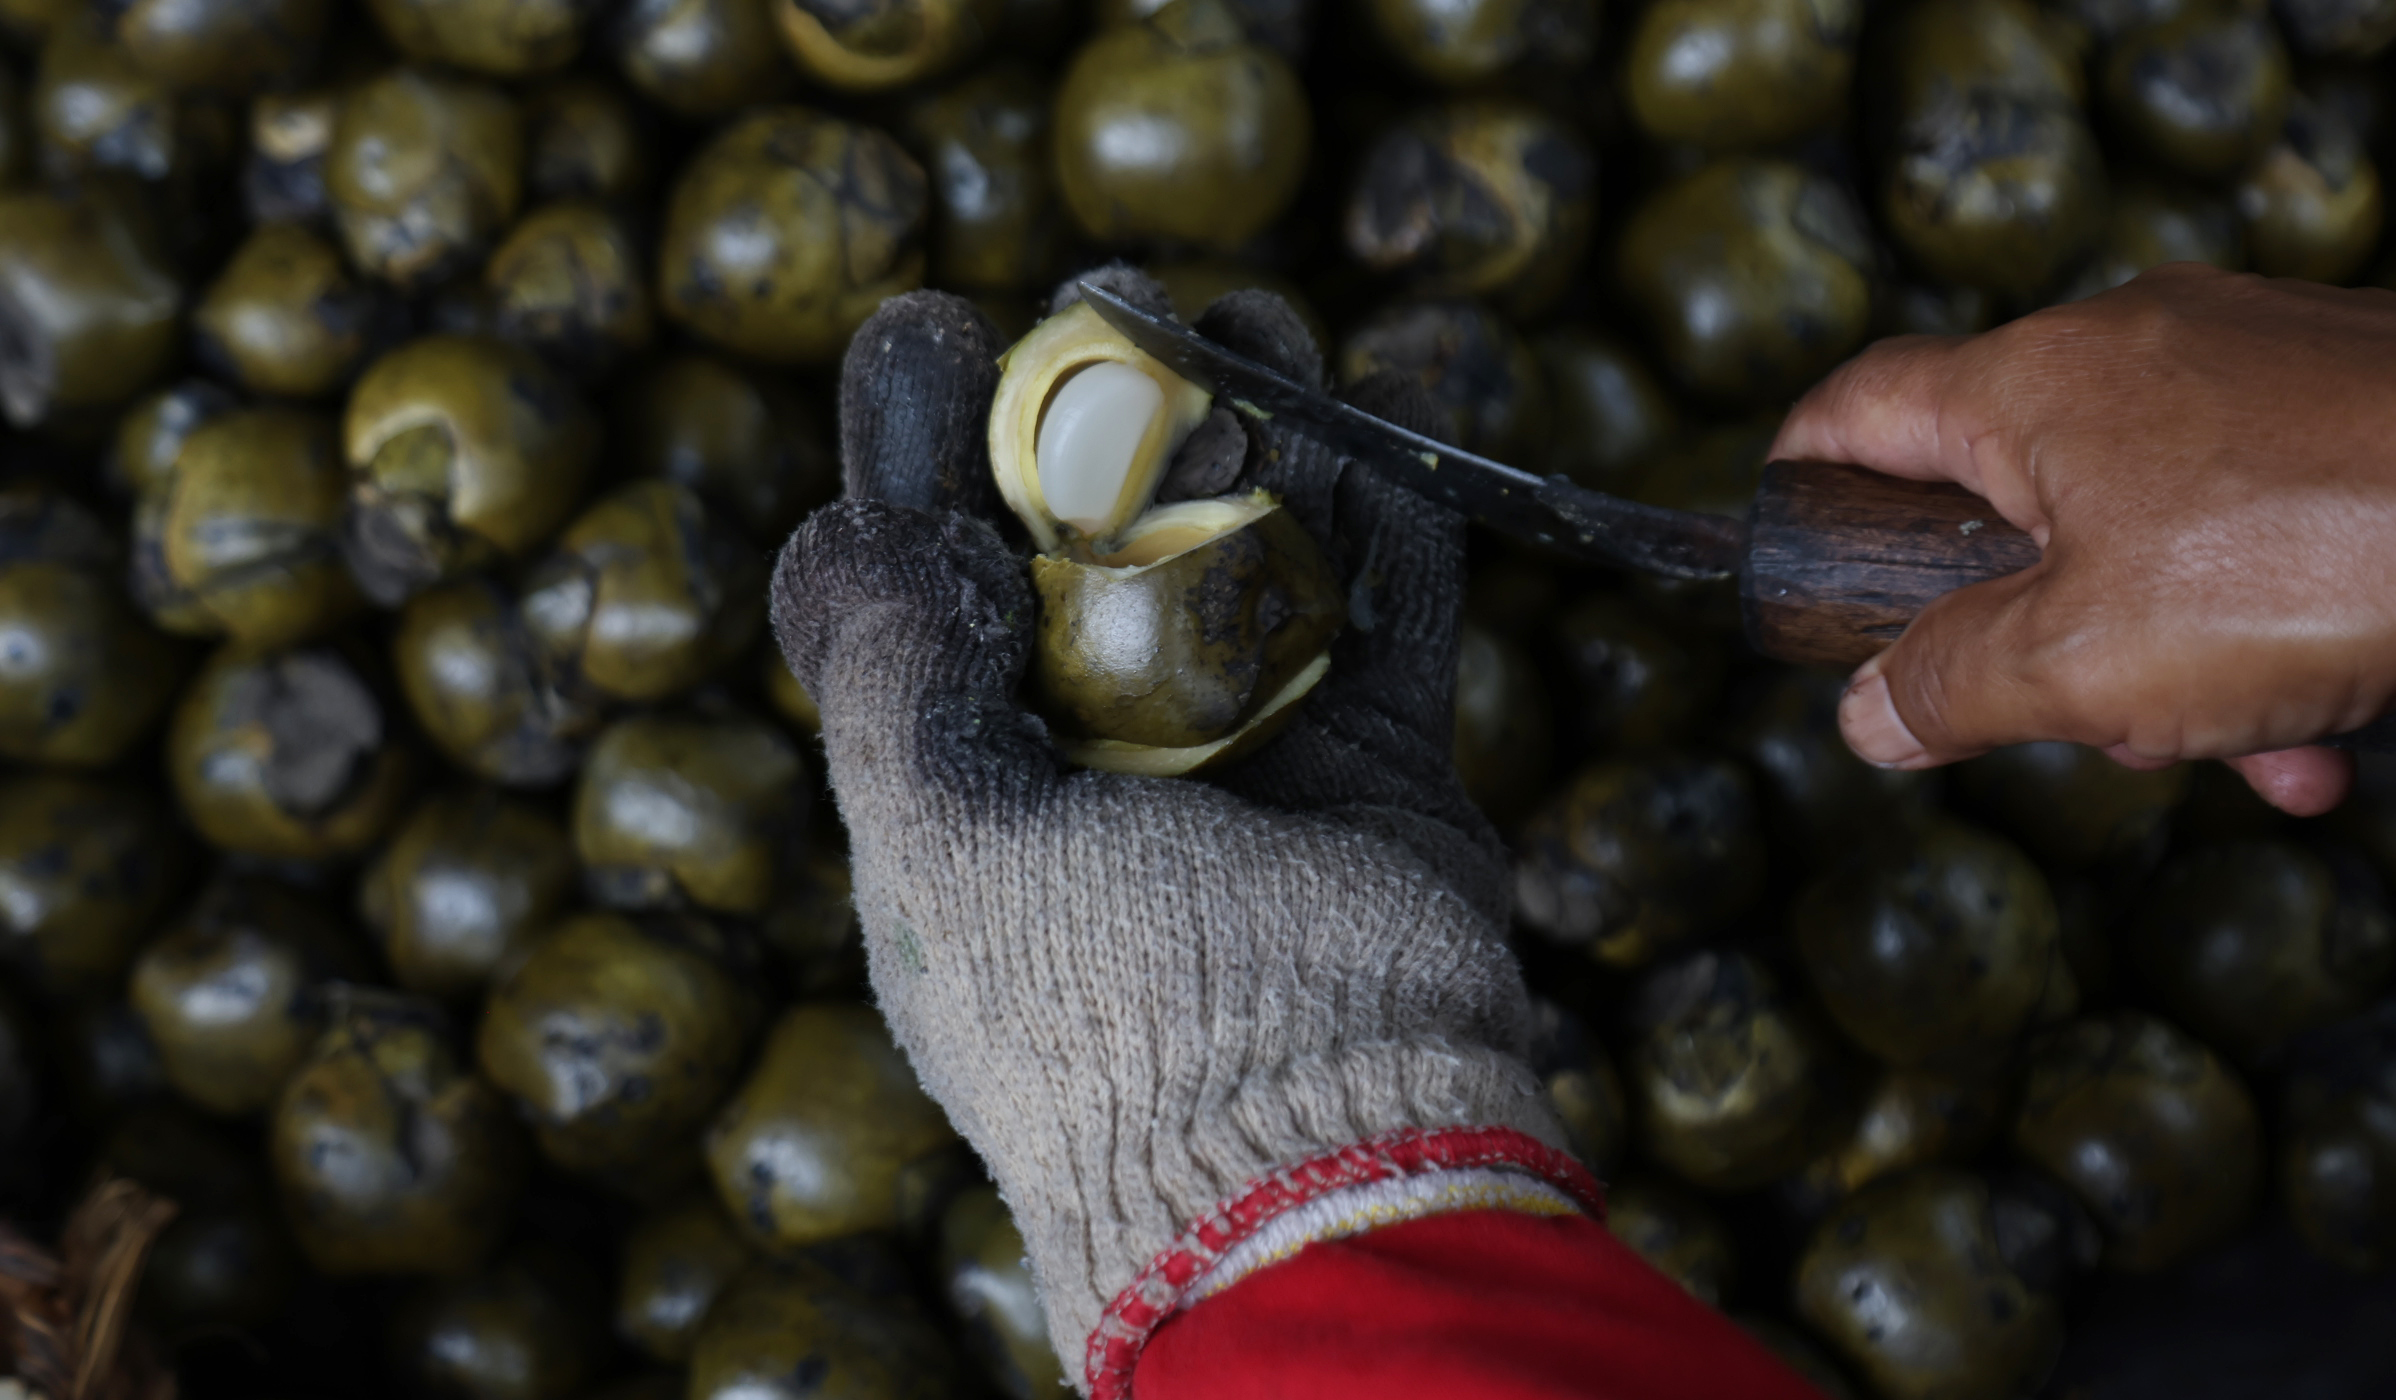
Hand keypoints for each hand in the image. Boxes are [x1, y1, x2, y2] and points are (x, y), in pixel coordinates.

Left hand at [772, 276, 1577, 1392]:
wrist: (1318, 1139)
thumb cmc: (1098, 1013)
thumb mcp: (936, 846)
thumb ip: (883, 674)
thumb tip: (853, 521)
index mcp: (971, 796)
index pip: (923, 597)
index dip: (915, 464)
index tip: (926, 338)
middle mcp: (1105, 769)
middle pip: (1095, 550)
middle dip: (1105, 418)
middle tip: (1119, 304)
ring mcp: (1252, 766)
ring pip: (1248, 560)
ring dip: (1257, 439)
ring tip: (1252, 330)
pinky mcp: (1381, 771)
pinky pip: (1392, 612)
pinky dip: (1389, 518)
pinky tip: (1372, 425)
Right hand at [1770, 264, 2395, 815]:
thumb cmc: (2313, 559)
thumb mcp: (2085, 664)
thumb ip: (1950, 688)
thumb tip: (1871, 714)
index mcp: (2033, 387)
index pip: (1858, 406)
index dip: (1803, 477)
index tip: (1793, 544)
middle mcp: (2133, 350)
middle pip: (2016, 496)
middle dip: (2035, 633)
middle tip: (2068, 719)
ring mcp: (2250, 367)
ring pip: (2148, 530)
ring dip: (2168, 662)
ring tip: (2236, 752)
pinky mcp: (2346, 404)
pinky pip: (2256, 523)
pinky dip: (2263, 630)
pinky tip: (2320, 737)